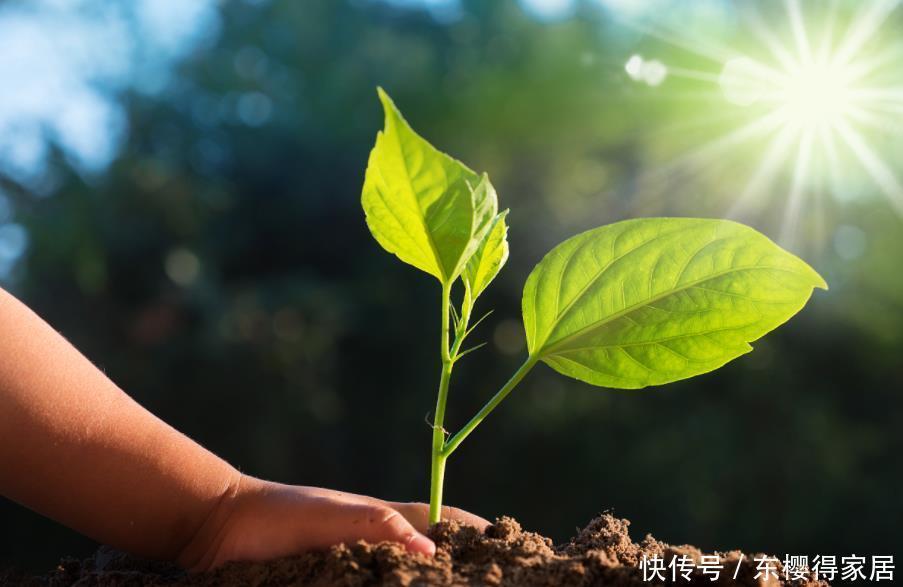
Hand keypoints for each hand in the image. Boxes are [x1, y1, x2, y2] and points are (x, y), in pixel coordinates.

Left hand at [179, 475, 489, 570]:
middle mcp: (377, 543)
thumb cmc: (281, 514)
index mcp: (385, 517)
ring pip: (404, 577)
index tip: (515, 546)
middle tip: (497, 580)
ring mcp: (355, 566)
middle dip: (465, 566)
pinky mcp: (332, 583)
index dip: (480, 531)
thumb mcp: (335, 515)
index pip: (445, 520)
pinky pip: (375, 586)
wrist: (222, 529)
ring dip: (433, 581)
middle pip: (433, 555)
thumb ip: (381, 526)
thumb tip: (432, 555)